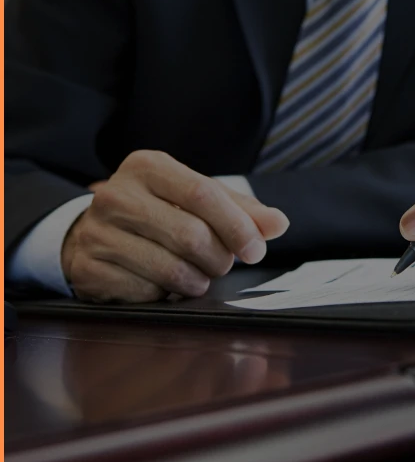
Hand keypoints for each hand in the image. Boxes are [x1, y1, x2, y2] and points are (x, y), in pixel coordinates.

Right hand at [62, 151, 288, 302]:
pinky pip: (146, 291)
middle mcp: (116, 194)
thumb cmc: (158, 212)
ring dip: (198, 280)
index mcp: (148, 167)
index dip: (236, 225)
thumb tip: (279, 224)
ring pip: (171, 268)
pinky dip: (166, 294)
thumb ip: (241, 210)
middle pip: (191, 234)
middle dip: (219, 258)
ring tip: (198, 275)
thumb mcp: (197, 200)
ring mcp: (97, 232)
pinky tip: (164, 283)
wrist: (92, 233)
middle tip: (222, 263)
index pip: (203, 194)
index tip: (255, 249)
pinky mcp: (89, 267)